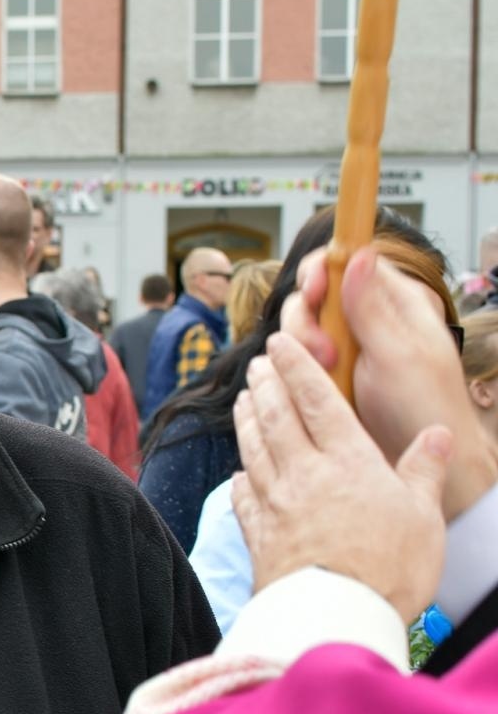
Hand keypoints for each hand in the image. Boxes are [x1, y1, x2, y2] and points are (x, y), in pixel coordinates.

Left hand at [232, 333, 450, 623]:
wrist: (335, 617)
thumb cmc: (390, 569)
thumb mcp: (423, 515)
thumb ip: (424, 471)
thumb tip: (437, 434)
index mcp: (348, 462)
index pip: (316, 402)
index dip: (297, 369)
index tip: (281, 345)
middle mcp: (304, 475)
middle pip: (277, 418)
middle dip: (266, 386)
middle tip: (258, 364)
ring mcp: (275, 505)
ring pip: (255, 450)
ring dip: (246, 421)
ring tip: (243, 399)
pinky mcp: (258, 538)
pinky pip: (244, 498)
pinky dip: (241, 478)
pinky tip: (240, 472)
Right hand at [281, 245, 497, 518]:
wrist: (418, 459)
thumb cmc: (424, 407)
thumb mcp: (400, 354)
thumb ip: (374, 307)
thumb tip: (358, 254)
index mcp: (394, 302)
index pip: (346, 263)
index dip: (321, 272)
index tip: (314, 294)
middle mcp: (366, 319)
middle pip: (312, 297)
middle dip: (305, 322)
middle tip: (323, 355)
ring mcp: (345, 348)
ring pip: (296, 330)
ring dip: (296, 351)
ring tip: (321, 378)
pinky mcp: (326, 375)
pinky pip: (292, 362)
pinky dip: (289, 371)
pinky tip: (298, 389)